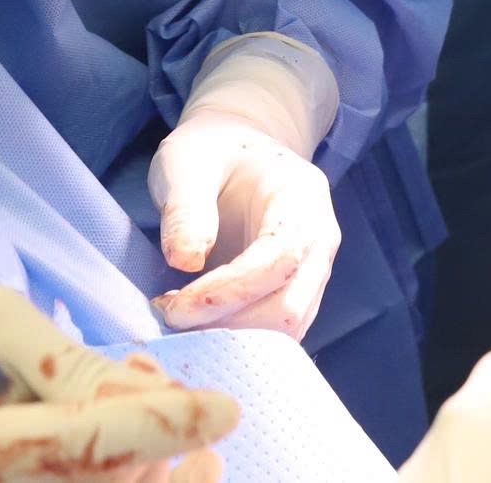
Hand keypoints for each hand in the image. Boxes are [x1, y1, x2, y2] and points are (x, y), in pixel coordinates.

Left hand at [149, 108, 342, 338]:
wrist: (238, 151)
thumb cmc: (212, 152)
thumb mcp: (188, 162)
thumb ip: (187, 207)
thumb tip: (185, 261)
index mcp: (301, 197)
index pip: (280, 258)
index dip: (230, 292)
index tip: (176, 307)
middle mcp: (319, 239)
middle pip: (291, 306)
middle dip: (229, 326)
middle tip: (170, 319)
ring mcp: (312, 269)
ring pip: (287, 329)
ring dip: (232, 338)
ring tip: (178, 320)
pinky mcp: (294, 293)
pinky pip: (275, 332)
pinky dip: (237, 339)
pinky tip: (197, 325)